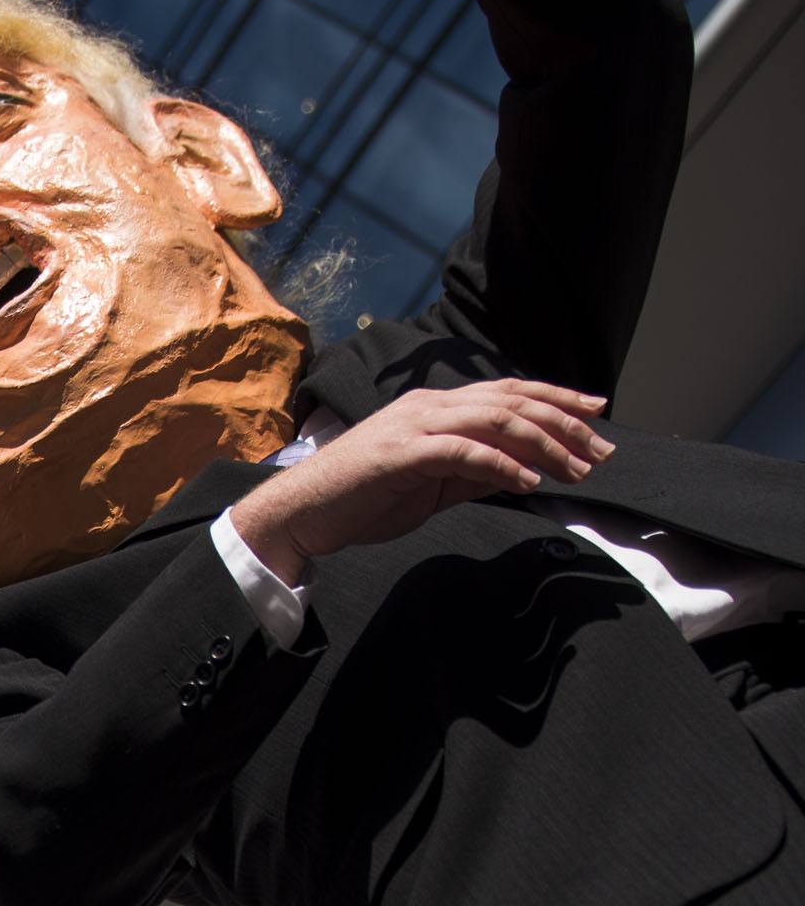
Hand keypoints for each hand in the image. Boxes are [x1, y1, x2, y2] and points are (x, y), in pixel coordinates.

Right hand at [233, 383, 613, 587]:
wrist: (303, 513)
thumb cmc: (361, 500)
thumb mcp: (430, 486)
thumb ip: (472, 474)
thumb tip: (521, 473)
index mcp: (437, 408)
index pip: (509, 392)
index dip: (557, 399)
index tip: (597, 414)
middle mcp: (430, 405)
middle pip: (513, 400)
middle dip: (565, 423)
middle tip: (602, 449)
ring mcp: (415, 425)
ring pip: (495, 419)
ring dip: (543, 444)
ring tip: (576, 468)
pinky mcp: (402, 453)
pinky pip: (464, 452)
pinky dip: (501, 464)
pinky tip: (528, 481)